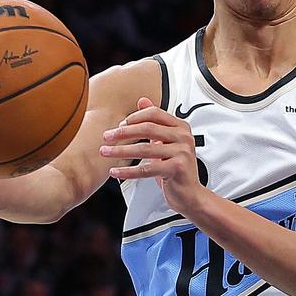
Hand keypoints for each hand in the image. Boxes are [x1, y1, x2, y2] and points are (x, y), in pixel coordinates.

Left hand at [100, 97, 208, 213]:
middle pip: (148, 128)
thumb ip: (155, 121)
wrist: (190, 194)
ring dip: (121, 151)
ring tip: (105, 153)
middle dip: (123, 132)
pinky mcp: (177, 168)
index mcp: (181, 127)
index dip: (134, 118)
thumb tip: (142, 101)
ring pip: (145, 149)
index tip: (119, 125)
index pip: (154, 113)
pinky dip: (128, 171)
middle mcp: (184, 137)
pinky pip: (147, 168)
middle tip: (107, 137)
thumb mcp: (165, 141)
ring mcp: (182, 152)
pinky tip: (116, 171)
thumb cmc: (176, 168)